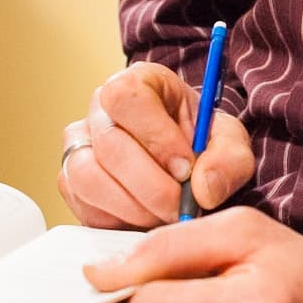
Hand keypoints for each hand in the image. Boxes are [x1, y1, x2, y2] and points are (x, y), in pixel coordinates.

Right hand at [57, 62, 253, 228]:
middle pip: (109, 144)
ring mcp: (80, 144)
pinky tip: (144, 217)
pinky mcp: (71, 181)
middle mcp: (101, 109)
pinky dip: (117, 220)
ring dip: (132, 207)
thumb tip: (202, 189)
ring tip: (164, 214)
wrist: (188, 169)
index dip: (156, 137)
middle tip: (181, 206)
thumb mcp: (231, 145)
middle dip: (151, 186)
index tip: (186, 168)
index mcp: (138, 82)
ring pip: (88, 178)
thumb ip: (228, 161)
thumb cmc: (203, 146)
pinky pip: (83, 204)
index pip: (127, 97)